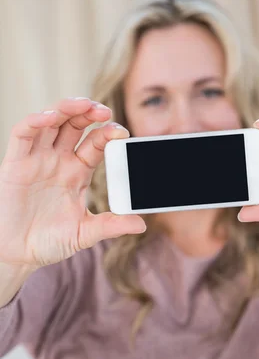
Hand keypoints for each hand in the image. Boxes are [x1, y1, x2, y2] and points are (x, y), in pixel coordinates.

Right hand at [0, 98, 145, 268]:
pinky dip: (35, 121)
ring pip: (51, 122)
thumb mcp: (84, 234)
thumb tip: (141, 225)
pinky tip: (50, 117)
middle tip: (105, 110)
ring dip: (66, 108)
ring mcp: (37, 159)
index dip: (107, 134)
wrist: (17, 254)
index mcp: (77, 173)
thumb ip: (111, 226)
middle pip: (75, 125)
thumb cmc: (49, 242)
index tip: (122, 132)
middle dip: (89, 113)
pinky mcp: (15, 163)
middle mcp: (58, 161)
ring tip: (83, 104)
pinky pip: (24, 134)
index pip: (95, 144)